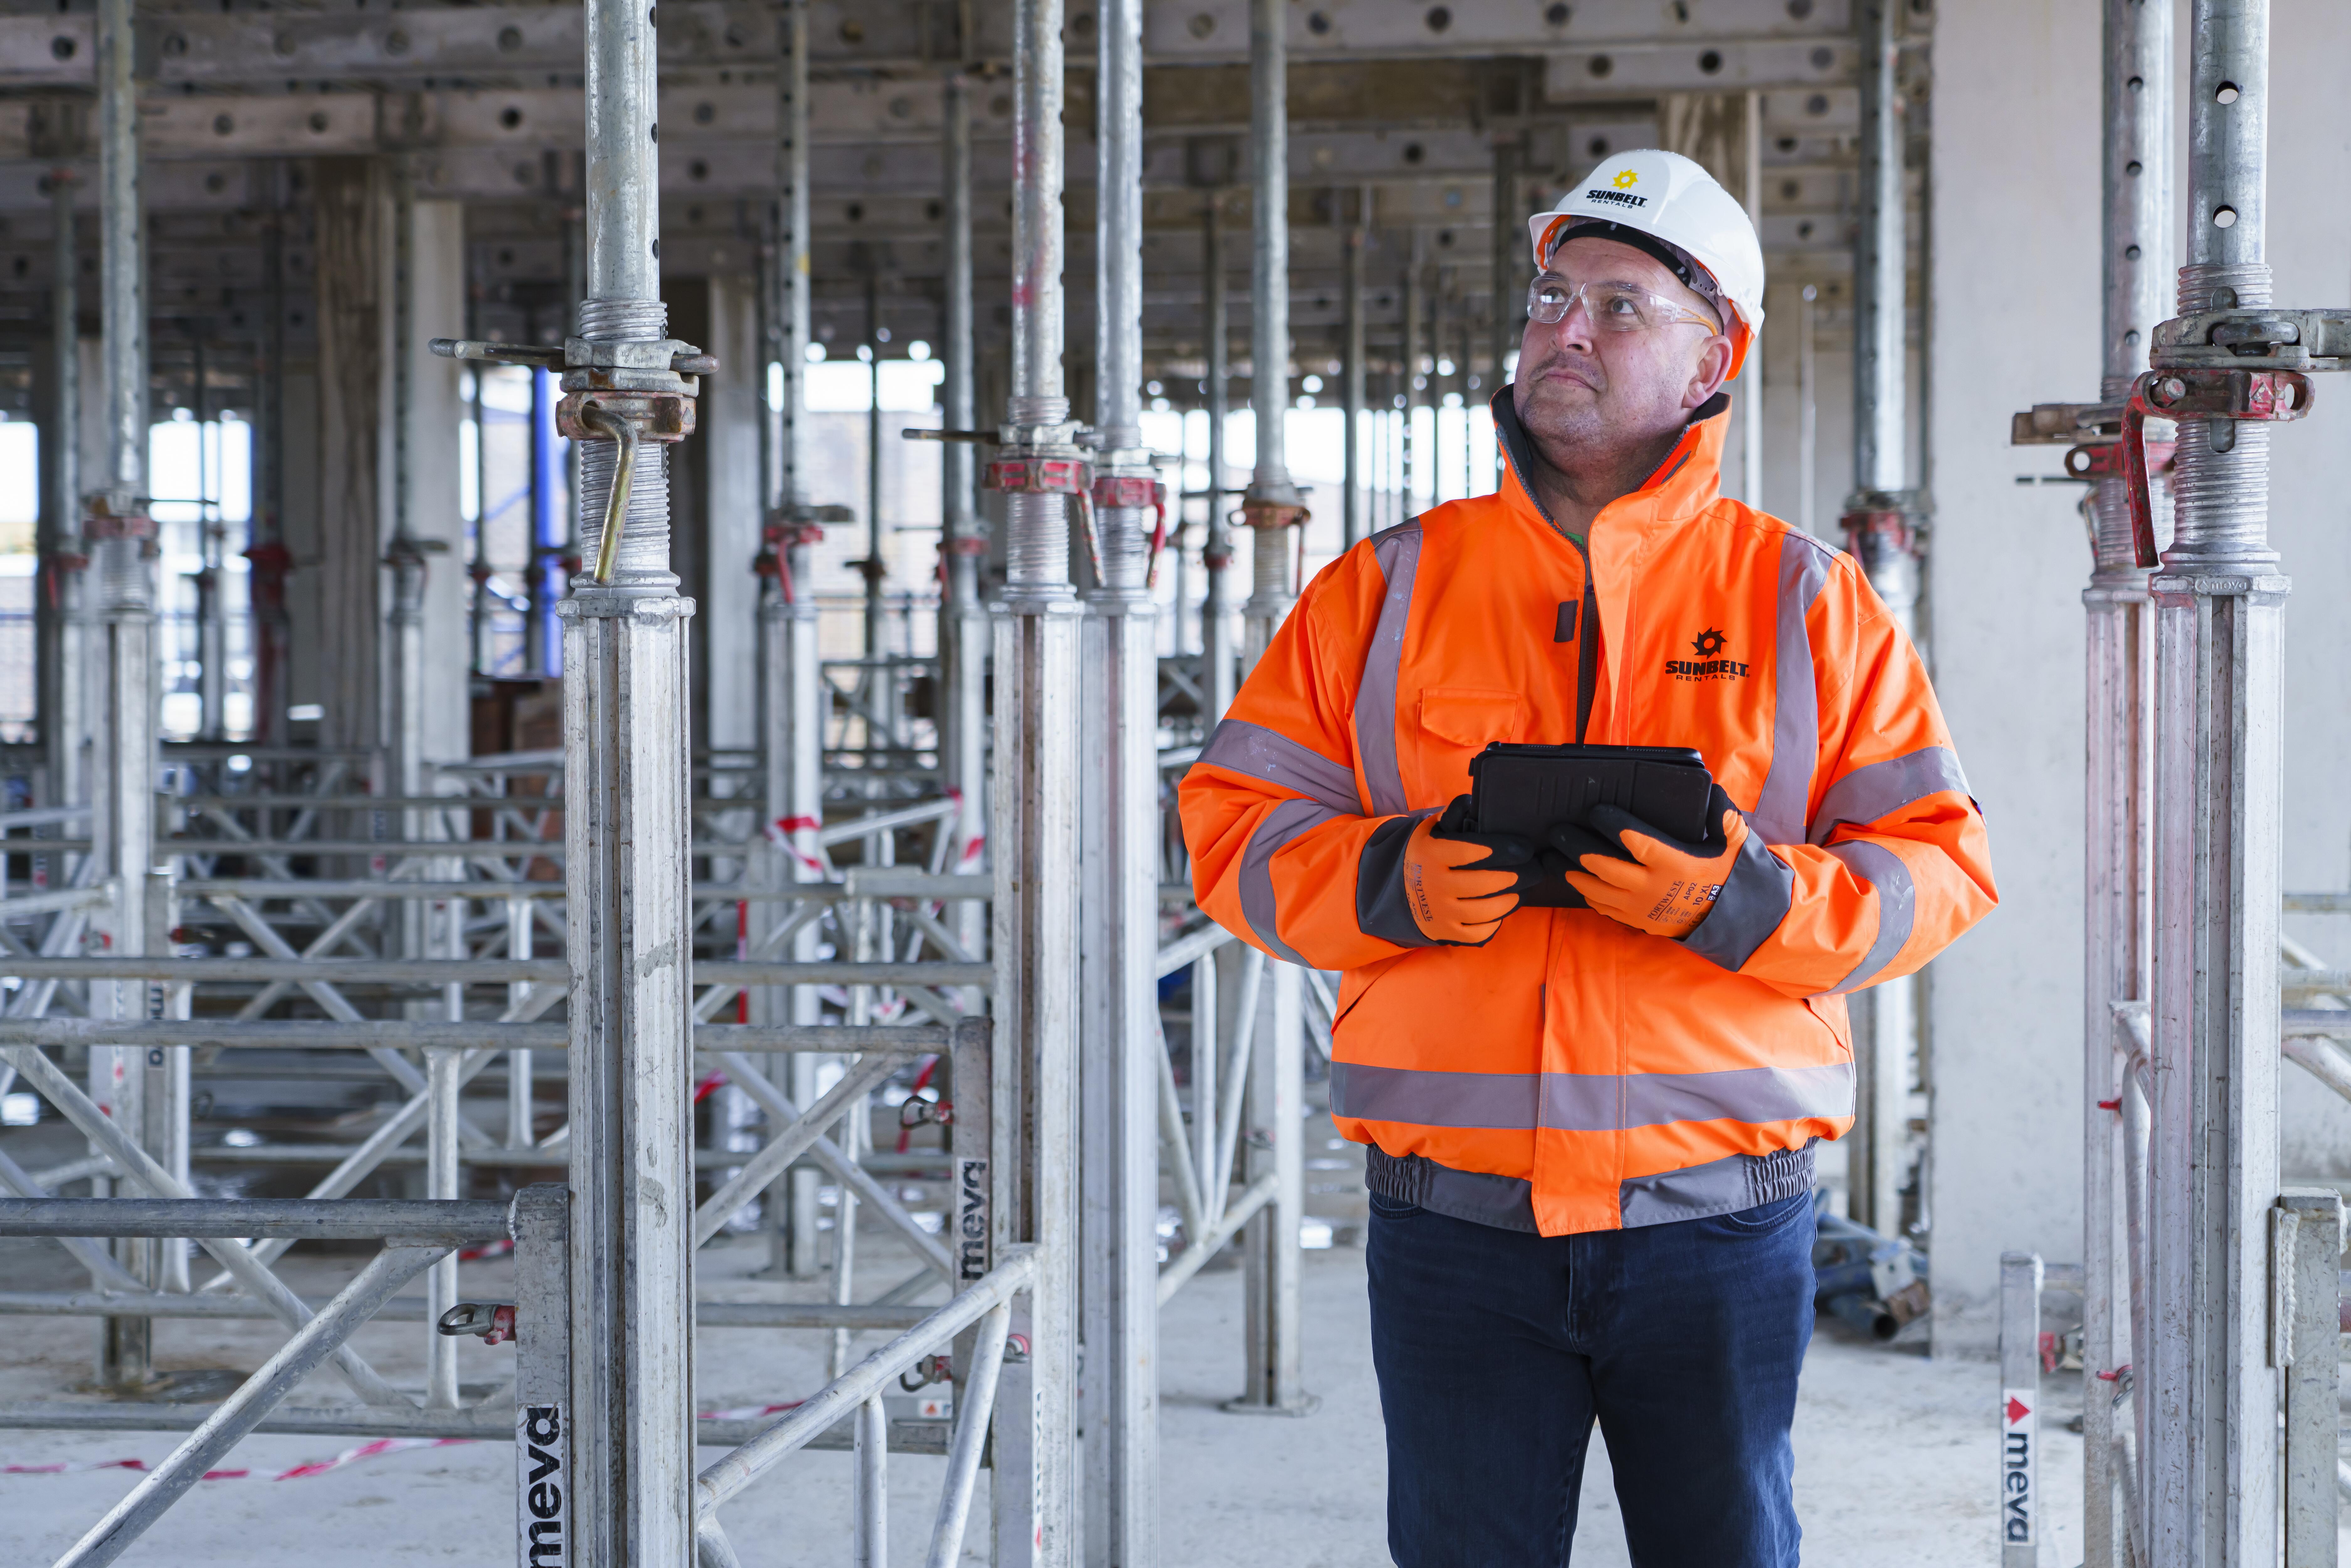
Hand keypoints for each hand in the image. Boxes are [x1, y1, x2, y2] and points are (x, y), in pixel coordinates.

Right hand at [1402, 797, 1534, 945]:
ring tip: (1524, 889)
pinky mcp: (1446, 933)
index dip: (1503, 849)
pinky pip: (1479, 932)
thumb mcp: (1432, 830)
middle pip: (1486, 883)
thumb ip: (1453, 815)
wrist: (1400, 892)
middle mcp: (1434, 885)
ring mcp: (1441, 912)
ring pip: (1486, 910)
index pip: (1472, 851)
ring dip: (1512, 899)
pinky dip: (1495, 923)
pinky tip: (1503, 909)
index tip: (1525, 848)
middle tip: (1535, 869)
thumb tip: (1473, 803)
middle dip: (1519, 876)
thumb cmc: (1427, 855)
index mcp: (1432, 854)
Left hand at [1551, 785, 1748, 938]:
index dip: (1613, 825)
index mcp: (1674, 864)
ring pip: (1596, 890)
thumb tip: (1712, 792)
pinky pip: (1602, 907)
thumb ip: (1724, 818)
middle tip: (1558, 831)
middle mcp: (1652, 888)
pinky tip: (1574, 878)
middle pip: (1604, 866)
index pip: (1636, 842)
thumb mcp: (1733, 844)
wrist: (1728, 919)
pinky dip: (1585, 893)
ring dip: (1571, 873)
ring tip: (1552, 856)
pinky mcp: (1636, 921)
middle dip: (1577, 847)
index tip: (1595, 811)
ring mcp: (1641, 908)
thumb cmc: (1726, 874)